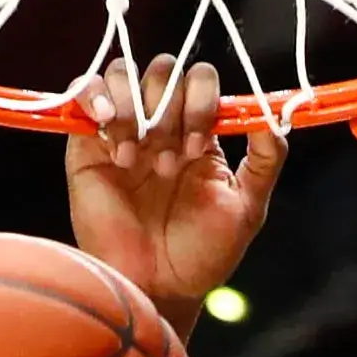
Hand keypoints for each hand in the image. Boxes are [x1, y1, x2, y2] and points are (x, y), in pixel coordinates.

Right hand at [66, 56, 282, 327]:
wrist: (159, 287)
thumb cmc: (202, 254)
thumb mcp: (247, 206)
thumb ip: (266, 158)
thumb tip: (272, 113)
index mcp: (197, 130)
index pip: (199, 78)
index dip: (199, 100)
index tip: (195, 149)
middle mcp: (160, 123)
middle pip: (163, 69)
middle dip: (168, 109)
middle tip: (167, 163)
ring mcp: (122, 131)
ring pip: (123, 72)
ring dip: (135, 105)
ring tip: (135, 156)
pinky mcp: (86, 145)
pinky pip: (84, 92)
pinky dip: (97, 97)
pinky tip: (110, 128)